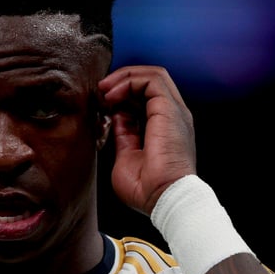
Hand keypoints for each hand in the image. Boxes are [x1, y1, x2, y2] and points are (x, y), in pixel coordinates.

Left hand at [98, 65, 197, 215]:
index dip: (122, 95)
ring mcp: (174, 111)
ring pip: (153, 75)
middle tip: (100, 90)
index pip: (145, 98)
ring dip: (125, 77)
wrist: (164, 198)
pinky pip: (151, 79)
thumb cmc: (146, 189)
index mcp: (165, 128)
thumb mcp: (126, 157)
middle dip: (122, 80)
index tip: (101, 104)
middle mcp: (172, 116)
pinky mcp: (169, 108)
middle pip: (150, 82)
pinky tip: (113, 95)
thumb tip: (116, 116)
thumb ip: (123, 135)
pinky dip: (129, 81)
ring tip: (104, 89)